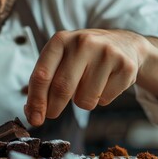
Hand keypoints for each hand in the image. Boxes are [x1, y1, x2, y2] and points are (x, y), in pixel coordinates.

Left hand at [24, 29, 150, 125]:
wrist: (124, 44)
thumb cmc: (83, 56)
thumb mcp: (61, 58)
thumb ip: (44, 82)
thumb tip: (31, 112)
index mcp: (60, 40)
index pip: (42, 75)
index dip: (36, 100)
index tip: (34, 118)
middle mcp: (82, 42)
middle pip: (61, 88)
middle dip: (53, 108)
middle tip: (52, 113)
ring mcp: (106, 53)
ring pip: (84, 99)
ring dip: (82, 101)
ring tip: (88, 85)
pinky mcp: (125, 67)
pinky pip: (104, 100)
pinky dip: (102, 99)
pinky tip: (106, 82)